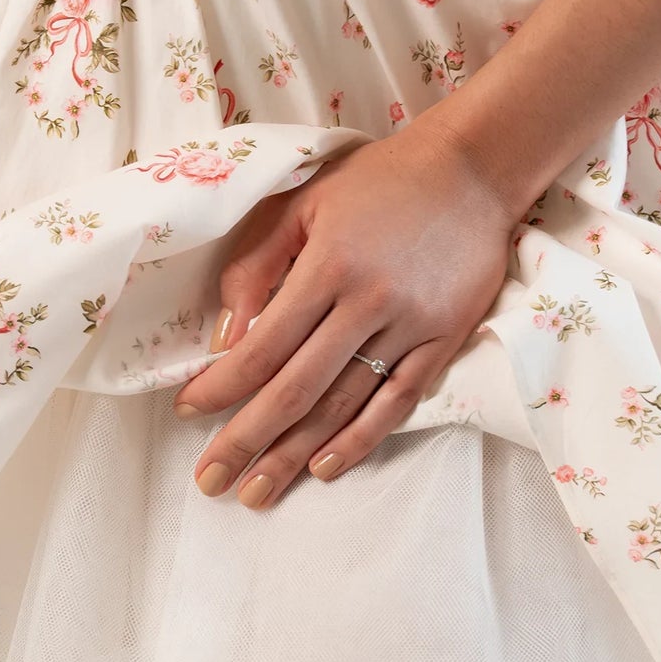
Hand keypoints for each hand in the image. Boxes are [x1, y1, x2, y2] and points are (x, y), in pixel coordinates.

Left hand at [173, 120, 519, 508]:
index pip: (262, 346)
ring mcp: (411, 326)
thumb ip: (257, 263)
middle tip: (211, 481)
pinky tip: (324, 468)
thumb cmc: (377, 181)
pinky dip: (360, 440)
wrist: (472, 169)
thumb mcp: (304, 202)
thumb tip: (228, 335)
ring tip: (257, 492)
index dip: (221, 386)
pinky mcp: (445, 340)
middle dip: (246, 440)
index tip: (188, 412)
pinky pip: (397, 402)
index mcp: (327, 266)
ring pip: (343, 405)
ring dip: (295, 454)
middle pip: (296, 389)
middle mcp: (368, 302)